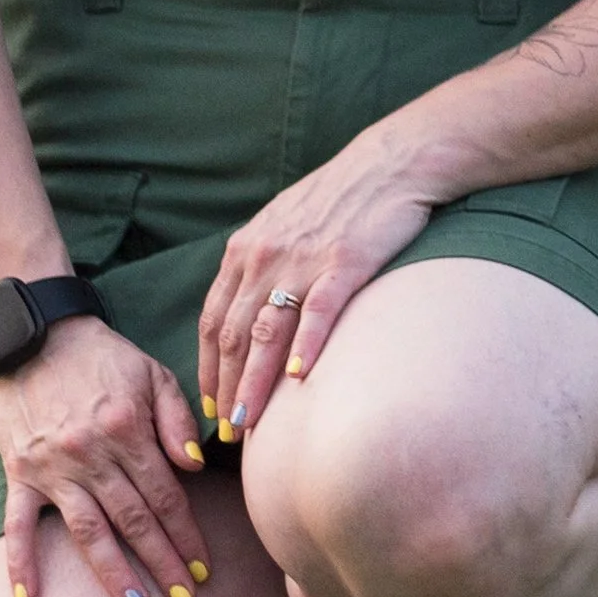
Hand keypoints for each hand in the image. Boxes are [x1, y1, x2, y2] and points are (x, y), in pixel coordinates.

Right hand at [0, 315, 209, 596]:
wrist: (40, 336)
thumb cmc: (105, 357)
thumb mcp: (153, 374)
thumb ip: (177, 420)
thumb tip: (197, 466)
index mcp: (128, 429)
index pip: (165, 494)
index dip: (186, 532)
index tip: (204, 564)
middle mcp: (91, 453)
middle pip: (133, 519)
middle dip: (162, 561)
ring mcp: (53, 467)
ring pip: (87, 530)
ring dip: (112, 572)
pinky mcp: (19, 473)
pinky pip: (18, 523)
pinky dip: (21, 560)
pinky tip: (30, 595)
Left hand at [199, 129, 434, 440]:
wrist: (389, 163)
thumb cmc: (339, 196)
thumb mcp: (282, 222)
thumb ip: (259, 263)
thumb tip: (247, 311)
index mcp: (246, 248)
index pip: (214, 320)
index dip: (208, 367)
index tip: (209, 405)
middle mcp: (266, 255)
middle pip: (235, 334)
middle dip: (226, 387)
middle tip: (225, 433)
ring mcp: (304, 260)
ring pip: (268, 331)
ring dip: (254, 382)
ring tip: (249, 423)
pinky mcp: (344, 262)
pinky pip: (319, 311)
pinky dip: (306, 345)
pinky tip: (299, 378)